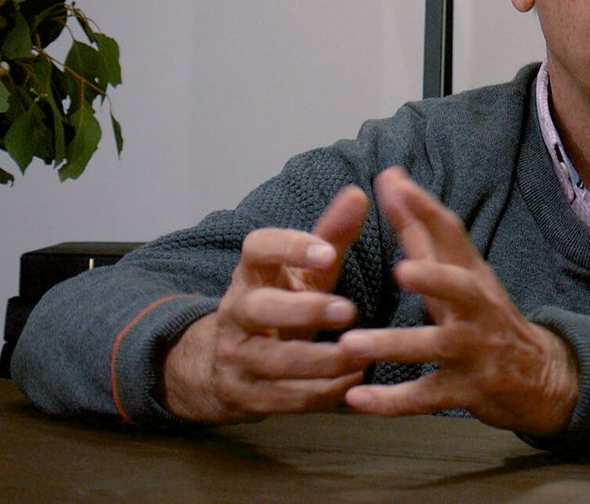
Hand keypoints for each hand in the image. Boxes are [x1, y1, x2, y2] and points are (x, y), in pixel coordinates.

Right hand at [162, 186, 370, 421]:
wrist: (228, 363)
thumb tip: (358, 192)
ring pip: (275, 361)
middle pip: (259, 309)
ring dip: (322, 360)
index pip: (257, 248)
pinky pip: (284, 398)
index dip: (289, 247)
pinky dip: (322, 392)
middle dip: (304, 310)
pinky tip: (354, 380)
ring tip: (362, 352)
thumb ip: (331, 235)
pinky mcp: (246, 395)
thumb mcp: (305, 271)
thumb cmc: (282, 303)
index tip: (328, 252)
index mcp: (252, 272)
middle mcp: (236, 312)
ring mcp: (237, 356)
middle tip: (349, 310)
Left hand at [337, 167, 579, 435]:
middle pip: (461, 289)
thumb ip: (420, 229)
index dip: (425, 209)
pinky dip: (391, 402)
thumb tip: (390, 176)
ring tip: (349, 345)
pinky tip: (356, 399)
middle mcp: (477, 309)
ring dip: (394, 345)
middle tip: (401, 271)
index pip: (453, 235)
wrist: (539, 378)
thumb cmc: (482, 316)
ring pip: (436, 347)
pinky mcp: (465, 391)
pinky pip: (426, 397)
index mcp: (471, 274)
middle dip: (434, 279)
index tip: (394, 183)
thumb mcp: (458, 272)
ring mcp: (473, 351)